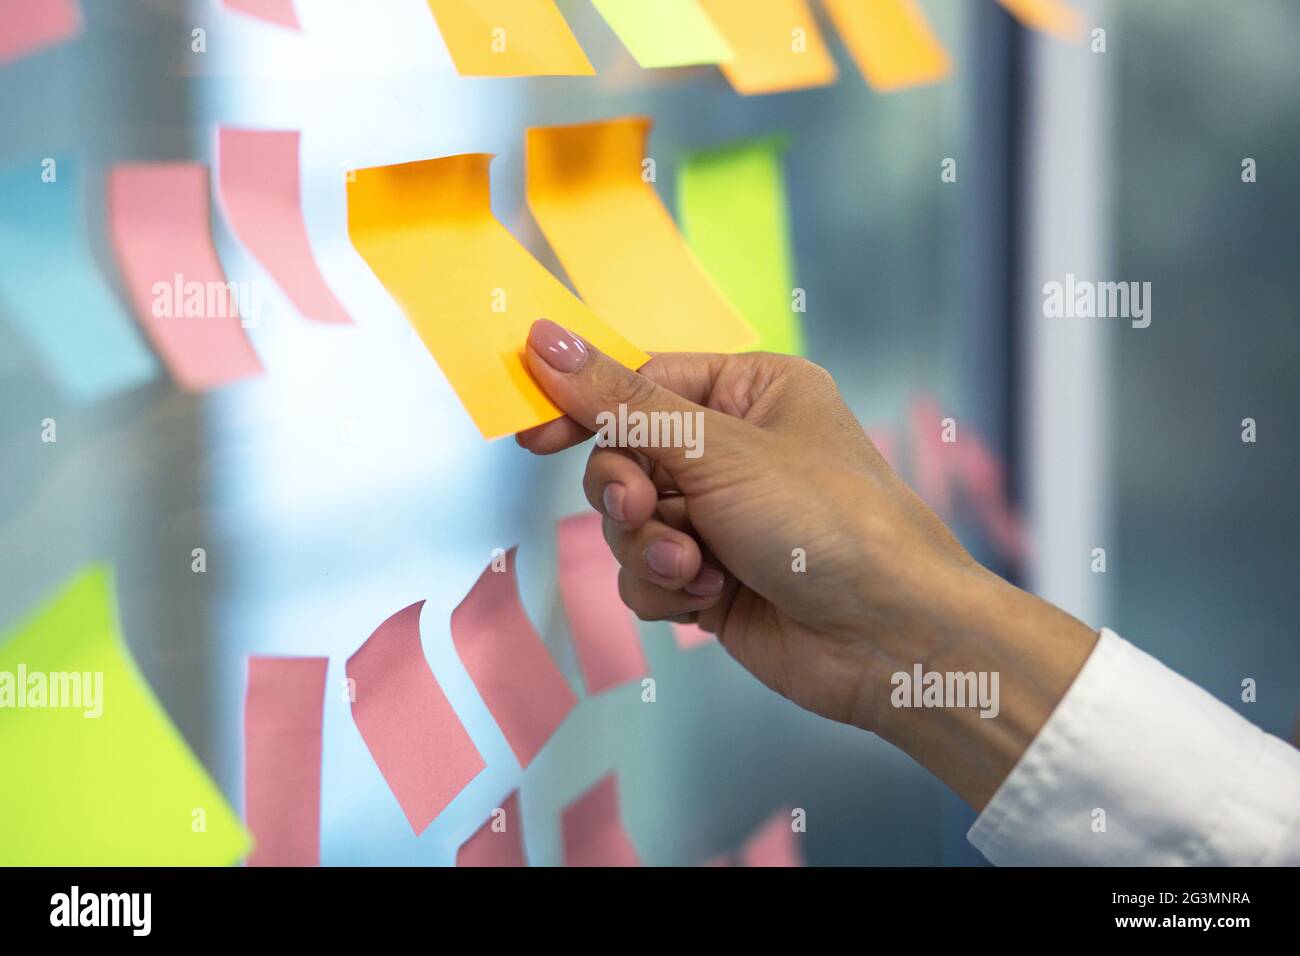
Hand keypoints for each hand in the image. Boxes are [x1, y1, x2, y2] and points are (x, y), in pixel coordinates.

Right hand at [518, 320, 1097, 807]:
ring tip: (697, 567)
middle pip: (626, 457)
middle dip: (628, 495)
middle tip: (643, 512)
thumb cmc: (829, 522)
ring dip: (652, 549)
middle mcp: (737, 451)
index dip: (585, 407)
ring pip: (630, 525)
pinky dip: (668, 588)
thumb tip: (543, 340)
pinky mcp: (715, 579)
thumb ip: (620, 402)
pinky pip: (648, 574)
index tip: (532, 436)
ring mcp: (725, 519)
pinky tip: (711, 598)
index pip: (641, 383)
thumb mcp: (717, 449)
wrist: (890, 639)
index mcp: (752, 393)